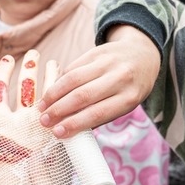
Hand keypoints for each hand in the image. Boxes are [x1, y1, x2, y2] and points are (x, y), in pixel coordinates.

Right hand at [38, 25, 159, 138]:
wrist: (142, 55)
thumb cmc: (130, 88)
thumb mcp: (124, 104)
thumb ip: (100, 115)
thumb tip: (69, 128)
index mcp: (129, 98)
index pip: (98, 113)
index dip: (75, 123)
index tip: (57, 132)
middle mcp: (120, 78)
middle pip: (83, 96)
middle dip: (59, 110)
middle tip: (44, 121)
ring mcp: (108, 62)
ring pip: (73, 79)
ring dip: (53, 94)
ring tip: (42, 107)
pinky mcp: (97, 51)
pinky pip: (73, 67)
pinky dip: (59, 81)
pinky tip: (51, 92)